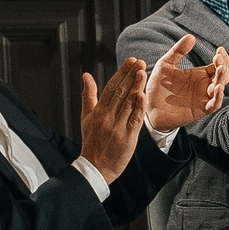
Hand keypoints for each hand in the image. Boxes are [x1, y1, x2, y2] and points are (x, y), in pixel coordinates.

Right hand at [79, 59, 148, 184]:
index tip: (130, 62)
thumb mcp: (86, 117)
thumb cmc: (92, 142)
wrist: (95, 167)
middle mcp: (107, 117)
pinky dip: (138, 107)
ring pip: (128, 103)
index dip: (121, 73)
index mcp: (98, 111)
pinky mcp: (127, 138)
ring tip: (142, 72)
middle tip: (138, 61)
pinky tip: (142, 95)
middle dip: (130, 75)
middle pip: (120, 92)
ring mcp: (117, 127)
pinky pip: (134, 120)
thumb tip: (86, 75)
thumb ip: (88, 95)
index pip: (110, 87)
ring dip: (136, 86)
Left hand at [145, 33, 228, 134]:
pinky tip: (217, 88)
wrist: (149, 107)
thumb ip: (177, 52)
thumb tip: (191, 36)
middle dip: (223, 65)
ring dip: (222, 78)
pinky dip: (218, 97)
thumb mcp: (165, 65)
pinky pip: (214, 105)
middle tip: (218, 57)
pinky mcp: (200, 110)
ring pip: (220, 88)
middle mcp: (204, 86)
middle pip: (222, 75)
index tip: (219, 49)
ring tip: (220, 68)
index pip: (217, 64)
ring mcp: (203, 98)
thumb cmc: (158, 86)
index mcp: (200, 74)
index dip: (222, 57)